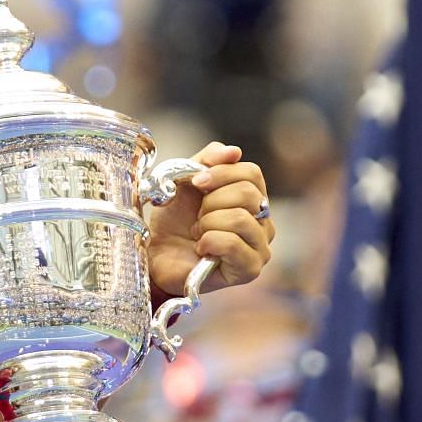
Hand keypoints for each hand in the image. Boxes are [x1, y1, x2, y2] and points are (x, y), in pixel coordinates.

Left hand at [146, 142, 273, 297]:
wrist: (157, 254)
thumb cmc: (175, 220)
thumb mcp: (186, 181)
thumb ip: (207, 160)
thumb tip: (234, 151)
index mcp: (253, 197)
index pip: (252, 173)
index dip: (221, 173)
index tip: (196, 183)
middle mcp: (263, 221)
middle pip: (248, 194)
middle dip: (211, 202)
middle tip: (197, 216)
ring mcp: (260, 247)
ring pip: (240, 219)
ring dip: (208, 223)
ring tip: (198, 233)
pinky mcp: (250, 270)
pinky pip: (233, 245)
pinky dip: (209, 242)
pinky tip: (201, 249)